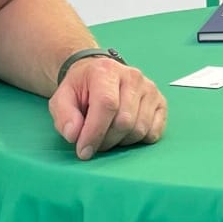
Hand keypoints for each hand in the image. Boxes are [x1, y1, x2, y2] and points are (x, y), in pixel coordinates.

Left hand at [50, 57, 166, 160]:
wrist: (98, 75)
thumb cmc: (81, 89)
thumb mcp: (62, 98)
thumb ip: (64, 116)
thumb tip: (74, 135)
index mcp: (106, 71)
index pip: (107, 105)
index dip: (95, 132)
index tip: (83, 151)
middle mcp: (133, 77)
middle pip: (124, 121)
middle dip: (106, 141)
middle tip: (93, 144)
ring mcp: (150, 89)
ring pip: (139, 129)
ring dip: (121, 142)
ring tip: (108, 135)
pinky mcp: (160, 102)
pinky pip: (154, 132)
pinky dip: (139, 140)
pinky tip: (125, 133)